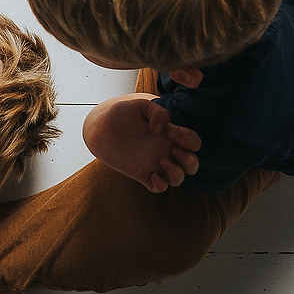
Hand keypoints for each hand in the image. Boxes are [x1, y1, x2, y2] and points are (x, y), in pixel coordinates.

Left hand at [82, 94, 200, 192]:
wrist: (99, 128)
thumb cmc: (120, 114)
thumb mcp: (139, 106)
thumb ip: (156, 112)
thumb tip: (161, 129)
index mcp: (169, 134)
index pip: (193, 142)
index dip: (188, 139)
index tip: (169, 131)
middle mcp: (165, 150)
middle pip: (193, 164)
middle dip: (190, 161)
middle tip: (173, 150)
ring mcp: (154, 163)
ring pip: (179, 178)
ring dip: (177, 173)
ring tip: (161, 161)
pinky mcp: (142, 174)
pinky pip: (160, 188)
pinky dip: (161, 185)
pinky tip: (150, 174)